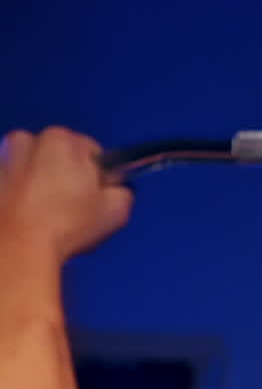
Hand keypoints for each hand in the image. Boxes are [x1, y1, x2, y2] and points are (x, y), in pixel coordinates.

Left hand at [0, 127, 133, 261]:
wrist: (16, 248)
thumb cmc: (64, 226)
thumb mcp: (116, 211)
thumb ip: (123, 192)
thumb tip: (116, 191)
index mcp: (62, 140)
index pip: (90, 151)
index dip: (96, 176)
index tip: (94, 197)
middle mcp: (27, 140)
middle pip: (56, 157)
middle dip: (64, 177)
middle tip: (71, 210)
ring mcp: (1, 159)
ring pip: (30, 170)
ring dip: (38, 186)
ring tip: (46, 218)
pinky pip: (10, 185)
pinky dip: (17, 197)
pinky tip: (26, 219)